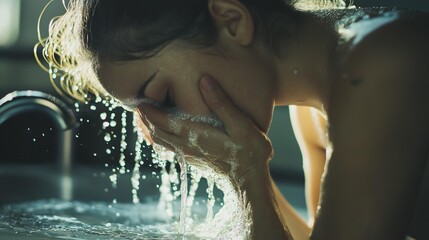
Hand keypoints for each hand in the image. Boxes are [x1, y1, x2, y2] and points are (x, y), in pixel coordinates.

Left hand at [138, 75, 273, 185]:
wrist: (249, 181)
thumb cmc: (248, 152)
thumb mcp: (240, 124)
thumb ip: (221, 103)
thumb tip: (204, 80)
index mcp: (194, 135)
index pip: (162, 121)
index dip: (148, 110)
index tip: (138, 99)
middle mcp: (185, 146)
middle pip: (156, 131)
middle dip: (144, 119)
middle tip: (136, 105)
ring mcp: (187, 155)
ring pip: (159, 141)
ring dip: (149, 129)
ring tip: (143, 118)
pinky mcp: (192, 160)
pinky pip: (167, 147)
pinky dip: (159, 137)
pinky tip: (163, 132)